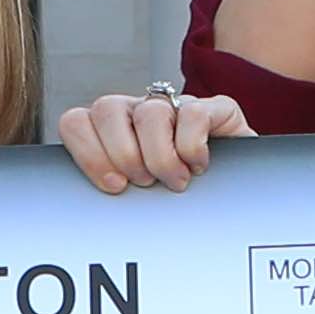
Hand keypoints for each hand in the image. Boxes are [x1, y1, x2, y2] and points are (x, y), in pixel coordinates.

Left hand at [56, 90, 252, 193]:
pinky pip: (193, 113)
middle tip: (144, 183)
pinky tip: (198, 166)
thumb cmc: (179, 205)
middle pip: (107, 108)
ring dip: (160, 156)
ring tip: (175, 181)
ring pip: (150, 112)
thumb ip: (110, 189)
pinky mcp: (217, 109)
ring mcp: (177, 107)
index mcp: (113, 131)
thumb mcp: (137, 199)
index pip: (76, 122)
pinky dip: (192, 146)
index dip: (88, 153)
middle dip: (123, 154)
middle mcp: (140, 112)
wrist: (238, 200)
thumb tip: (84, 203)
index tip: (113, 185)